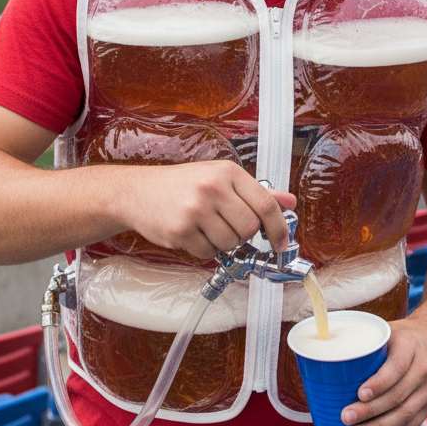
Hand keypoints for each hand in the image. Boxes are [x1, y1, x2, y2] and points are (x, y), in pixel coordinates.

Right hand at [117, 160, 295, 260]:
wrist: (137, 192)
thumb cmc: (182, 185)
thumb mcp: (221, 178)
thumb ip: (257, 192)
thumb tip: (289, 202)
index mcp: (228, 172)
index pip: (266, 204)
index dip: (278, 228)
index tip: (280, 243)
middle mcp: (212, 188)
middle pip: (249, 228)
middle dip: (243, 235)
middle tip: (227, 226)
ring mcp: (195, 210)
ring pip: (230, 244)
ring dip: (223, 243)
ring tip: (206, 228)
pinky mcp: (180, 230)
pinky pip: (208, 253)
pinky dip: (204, 249)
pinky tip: (192, 234)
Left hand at [341, 318, 426, 425]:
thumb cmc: (400, 337)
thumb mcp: (385, 331)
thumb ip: (361, 342)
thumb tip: (321, 354)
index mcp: (410, 348)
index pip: (396, 368)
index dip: (379, 383)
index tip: (359, 393)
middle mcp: (423, 371)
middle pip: (398, 396)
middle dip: (371, 411)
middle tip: (346, 418)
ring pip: (405, 415)